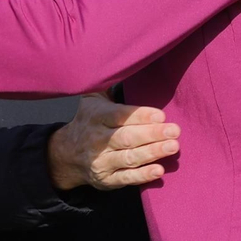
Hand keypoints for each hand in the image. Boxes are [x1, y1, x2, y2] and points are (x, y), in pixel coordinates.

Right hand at [47, 94, 180, 190]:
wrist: (66, 155)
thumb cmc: (89, 121)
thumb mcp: (92, 100)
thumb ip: (107, 85)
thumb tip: (122, 61)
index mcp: (95, 117)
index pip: (119, 116)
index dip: (140, 116)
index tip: (161, 115)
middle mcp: (97, 140)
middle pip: (126, 138)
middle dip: (152, 134)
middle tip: (174, 131)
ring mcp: (101, 162)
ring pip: (129, 158)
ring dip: (152, 153)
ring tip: (173, 146)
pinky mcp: (107, 180)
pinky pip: (126, 178)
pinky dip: (143, 176)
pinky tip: (159, 170)